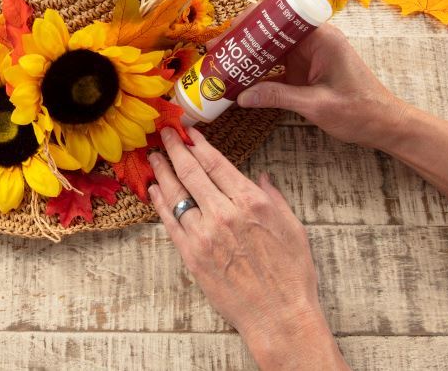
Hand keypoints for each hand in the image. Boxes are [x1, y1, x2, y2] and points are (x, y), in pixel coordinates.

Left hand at [149, 127, 348, 369]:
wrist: (279, 315)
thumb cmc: (292, 275)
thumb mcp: (293, 228)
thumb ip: (274, 198)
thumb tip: (261, 177)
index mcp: (251, 202)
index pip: (217, 163)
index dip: (199, 145)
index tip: (190, 133)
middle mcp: (224, 213)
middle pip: (191, 172)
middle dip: (175, 149)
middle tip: (164, 134)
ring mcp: (204, 235)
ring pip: (176, 194)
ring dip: (163, 172)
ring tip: (154, 157)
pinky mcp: (192, 256)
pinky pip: (170, 223)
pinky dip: (160, 204)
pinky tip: (154, 191)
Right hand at [236, 22, 407, 148]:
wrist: (385, 125)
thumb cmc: (361, 111)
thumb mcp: (316, 105)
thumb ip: (279, 97)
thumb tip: (241, 96)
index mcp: (321, 37)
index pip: (279, 19)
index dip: (250, 23)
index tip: (227, 33)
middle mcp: (313, 41)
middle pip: (271, 32)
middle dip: (242, 40)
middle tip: (216, 51)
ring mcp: (309, 56)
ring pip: (270, 49)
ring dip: (247, 56)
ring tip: (220, 64)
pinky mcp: (306, 71)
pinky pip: (276, 67)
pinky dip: (258, 73)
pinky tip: (238, 80)